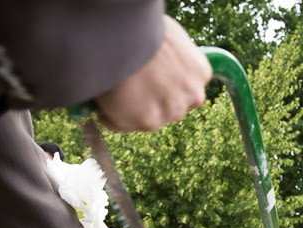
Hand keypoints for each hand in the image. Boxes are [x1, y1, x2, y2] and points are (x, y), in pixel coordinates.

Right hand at [95, 15, 211, 131]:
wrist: (126, 33)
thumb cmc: (142, 27)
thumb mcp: (169, 38)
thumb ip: (170, 58)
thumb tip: (155, 64)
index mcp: (200, 73)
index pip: (185, 90)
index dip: (164, 86)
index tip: (149, 82)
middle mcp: (193, 95)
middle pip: (171, 108)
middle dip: (152, 102)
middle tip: (129, 88)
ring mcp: (173, 111)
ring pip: (149, 119)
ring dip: (131, 111)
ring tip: (112, 93)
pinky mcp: (149, 122)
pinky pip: (123, 124)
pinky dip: (110, 116)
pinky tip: (102, 102)